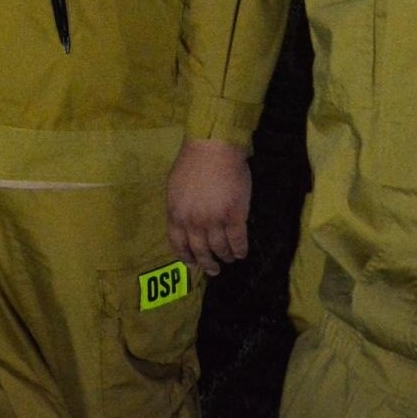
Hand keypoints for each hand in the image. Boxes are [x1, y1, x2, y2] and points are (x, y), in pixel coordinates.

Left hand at [166, 140, 250, 276]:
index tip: (192, 264)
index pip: (178, 244)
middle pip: (200, 251)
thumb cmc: (193, 162)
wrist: (213, 148)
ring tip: (229, 259)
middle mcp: (193, 221)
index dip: (186, 257)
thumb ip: (178, 208)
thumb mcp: (175, 187)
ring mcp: (214, 220)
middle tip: (214, 269)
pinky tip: (241, 252)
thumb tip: (183, 224)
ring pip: (220, 249)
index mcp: (176, 214)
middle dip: (208, 264)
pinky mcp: (234, 216)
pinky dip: (240, 250)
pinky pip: (238, 241)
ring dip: (225, 257)